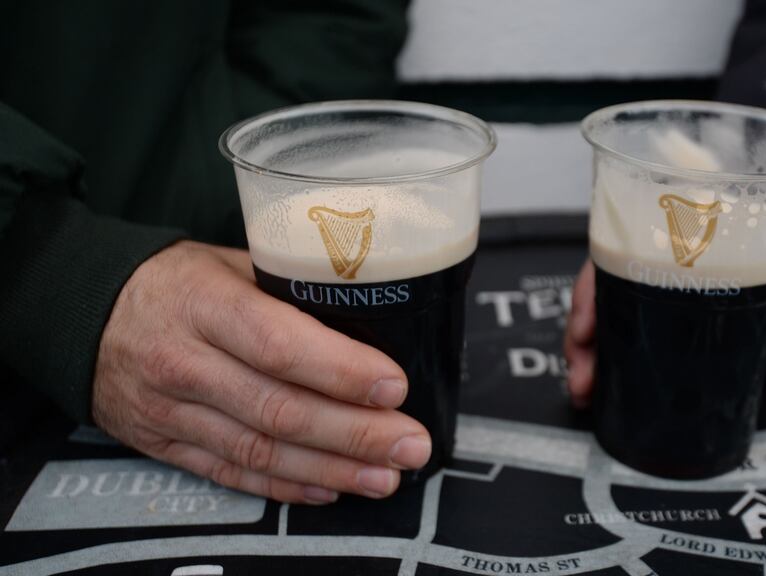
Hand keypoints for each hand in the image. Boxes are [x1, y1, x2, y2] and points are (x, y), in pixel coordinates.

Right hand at [93, 241, 430, 503]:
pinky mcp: (164, 445)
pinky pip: (231, 474)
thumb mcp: (227, 261)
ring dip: (331, 469)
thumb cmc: (172, 280)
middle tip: (411, 444)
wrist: (80, 312)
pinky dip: (285, 484)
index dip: (341, 372)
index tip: (394, 387)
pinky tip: (331, 486)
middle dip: (355, 434)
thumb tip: (370, 313)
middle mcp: (183, 363)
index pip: (279, 345)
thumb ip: (289, 288)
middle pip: (279, 409)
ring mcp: (170, 411)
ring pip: (260, 451)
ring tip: (386, 475)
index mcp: (203, 305)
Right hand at [563, 260, 765, 406]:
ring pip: (599, 320)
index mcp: (664, 238)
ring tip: (582, 393)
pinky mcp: (650, 318)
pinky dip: (603, 363)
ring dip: (585, 358)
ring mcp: (643, 293)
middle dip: (580, 340)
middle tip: (582, 379)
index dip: (590, 294)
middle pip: (595, 296)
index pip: (610, 260)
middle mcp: (644, 263)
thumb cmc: (764, 244)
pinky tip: (596, 390)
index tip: (585, 329)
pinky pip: (615, 336)